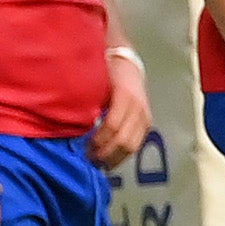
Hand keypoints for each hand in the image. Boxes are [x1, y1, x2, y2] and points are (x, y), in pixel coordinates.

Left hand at [91, 51, 151, 169]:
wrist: (126, 63)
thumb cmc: (104, 72)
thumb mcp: (95, 84)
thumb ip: (88, 105)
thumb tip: (76, 130)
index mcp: (125, 96)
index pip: (112, 126)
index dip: (98, 141)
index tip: (84, 150)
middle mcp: (139, 107)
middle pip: (125, 140)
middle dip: (106, 154)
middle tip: (90, 160)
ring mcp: (146, 116)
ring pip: (133, 145)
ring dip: (116, 157)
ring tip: (100, 162)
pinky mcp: (148, 122)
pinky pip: (138, 143)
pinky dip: (124, 153)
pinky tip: (111, 156)